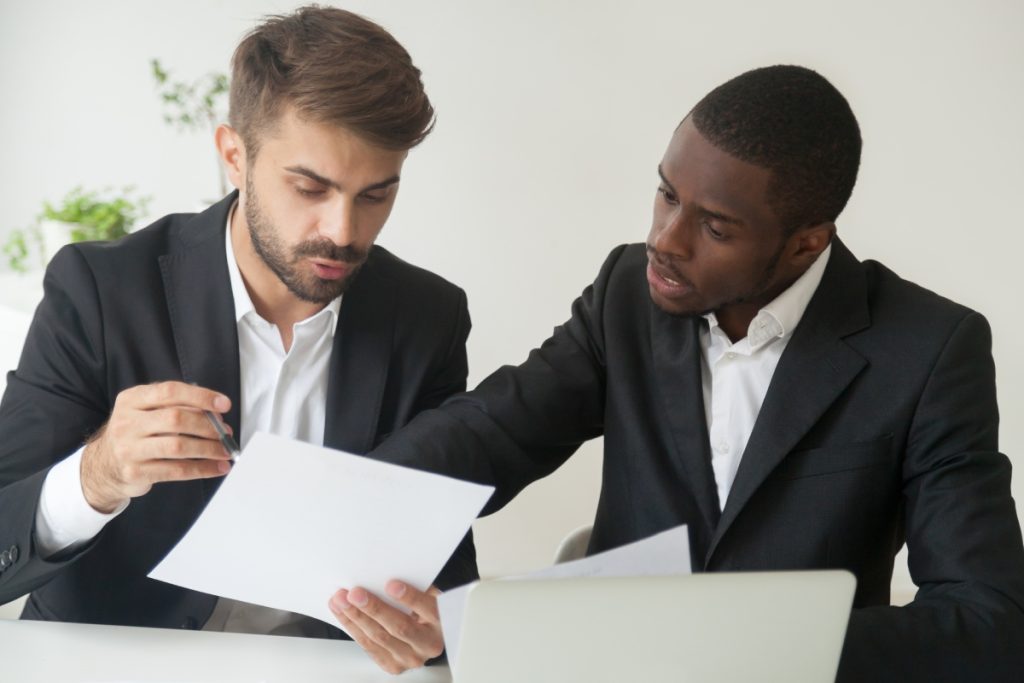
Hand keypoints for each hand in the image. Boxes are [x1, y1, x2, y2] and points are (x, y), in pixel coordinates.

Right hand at [80, 381, 234, 512]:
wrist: (104, 465)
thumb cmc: (136, 433)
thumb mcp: (147, 411)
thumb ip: (175, 406)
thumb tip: (215, 413)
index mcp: (132, 399)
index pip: (170, 392)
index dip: (201, 396)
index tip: (224, 404)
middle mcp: (127, 422)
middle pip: (176, 419)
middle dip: (208, 426)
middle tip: (226, 433)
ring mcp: (129, 448)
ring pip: (178, 447)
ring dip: (209, 449)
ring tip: (226, 451)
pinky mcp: (135, 472)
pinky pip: (176, 470)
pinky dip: (202, 469)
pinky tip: (217, 468)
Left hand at [329, 580, 443, 673]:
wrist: (426, 633)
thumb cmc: (425, 607)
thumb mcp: (428, 592)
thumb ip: (415, 585)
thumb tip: (388, 570)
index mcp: (443, 622)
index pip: (428, 609)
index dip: (410, 597)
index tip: (392, 584)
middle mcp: (428, 644)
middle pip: (399, 627)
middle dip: (373, 608)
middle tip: (355, 593)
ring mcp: (410, 658)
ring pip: (379, 638)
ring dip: (355, 617)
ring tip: (341, 600)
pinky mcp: (393, 665)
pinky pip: (369, 647)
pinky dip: (353, 627)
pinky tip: (343, 613)